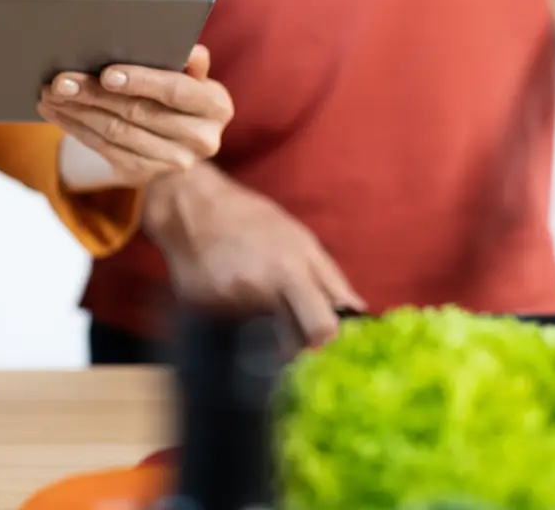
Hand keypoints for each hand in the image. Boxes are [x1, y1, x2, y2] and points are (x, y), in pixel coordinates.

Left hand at [37, 45, 233, 186]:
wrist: (177, 137)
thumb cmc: (178, 88)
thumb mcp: (190, 72)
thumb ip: (186, 59)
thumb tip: (187, 49)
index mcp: (216, 106)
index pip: (177, 91)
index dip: (142, 81)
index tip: (106, 73)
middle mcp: (201, 140)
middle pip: (138, 113)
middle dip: (95, 95)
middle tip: (61, 80)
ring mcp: (173, 162)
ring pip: (116, 133)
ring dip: (78, 111)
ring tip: (50, 92)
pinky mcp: (143, 174)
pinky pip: (103, 149)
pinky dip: (76, 128)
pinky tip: (56, 111)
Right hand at [145, 165, 364, 346]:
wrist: (192, 209)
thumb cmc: (254, 221)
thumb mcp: (302, 240)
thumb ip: (332, 281)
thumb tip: (361, 315)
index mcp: (288, 271)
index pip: (320, 329)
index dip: (325, 337)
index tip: (322, 335)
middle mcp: (256, 291)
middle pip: (290, 345)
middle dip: (296, 342)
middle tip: (293, 329)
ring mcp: (226, 303)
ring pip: (259, 343)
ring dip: (264, 333)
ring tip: (257, 306)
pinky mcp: (201, 310)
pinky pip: (230, 332)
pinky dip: (236, 325)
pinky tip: (232, 301)